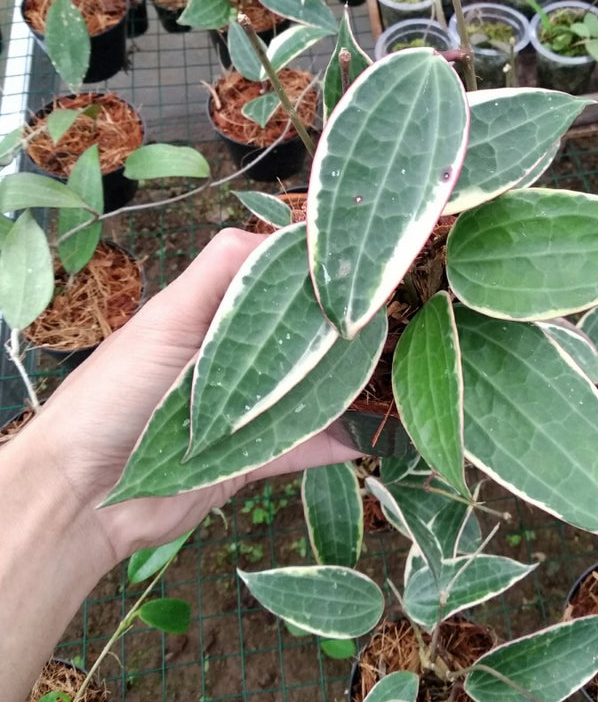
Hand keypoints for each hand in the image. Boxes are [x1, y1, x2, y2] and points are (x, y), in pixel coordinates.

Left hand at [27, 228, 361, 566]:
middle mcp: (234, 360)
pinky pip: (302, 448)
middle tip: (387, 328)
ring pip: (308, 394)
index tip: (358, 273)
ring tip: (388, 380)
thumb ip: (221, 272)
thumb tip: (287, 233)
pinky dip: (334, 444)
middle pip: (299, 342)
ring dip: (344, 390)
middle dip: (339, 337)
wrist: (81, 492)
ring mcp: (245, 411)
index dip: (315, 278)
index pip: (276, 286)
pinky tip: (368, 436)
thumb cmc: (117, 392)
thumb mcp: (168, 317)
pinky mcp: (250, 459)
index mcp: (215, 318)